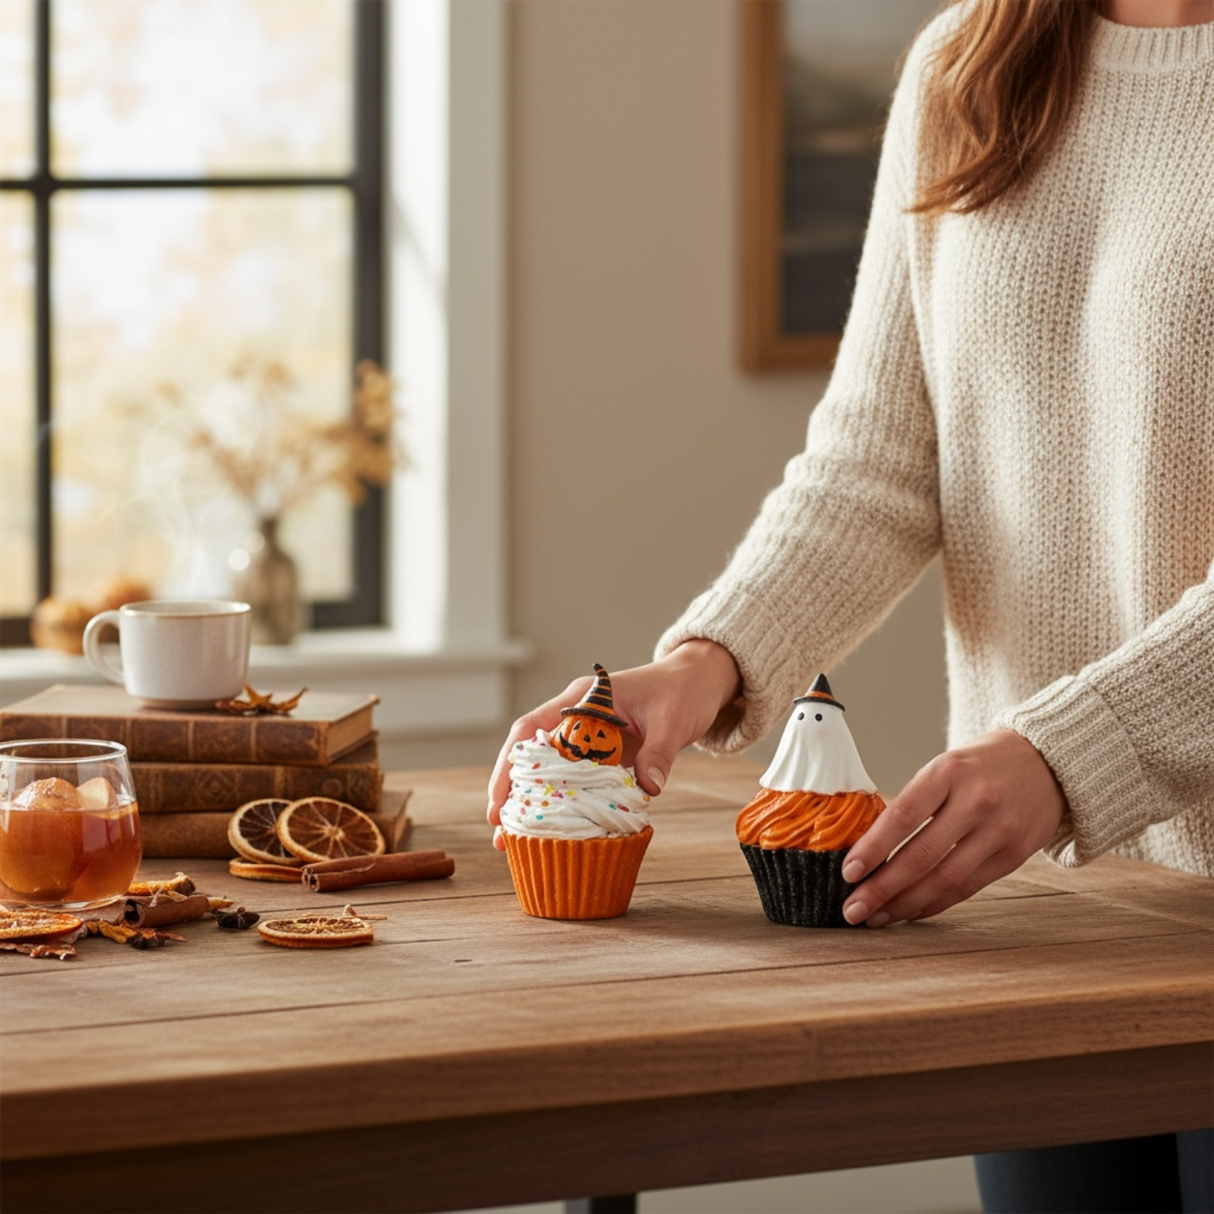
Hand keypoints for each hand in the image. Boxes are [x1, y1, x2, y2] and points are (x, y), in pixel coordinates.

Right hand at [486, 640, 741, 848]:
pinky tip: (560, 830)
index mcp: (583, 700)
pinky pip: (579, 781)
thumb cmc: (682, 690)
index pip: (532, 729)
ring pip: (552, 771)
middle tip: (500, 830)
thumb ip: (659, 753)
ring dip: (535, 802)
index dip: (511, 762)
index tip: (499, 797)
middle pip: (532, 754)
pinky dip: (568, 803)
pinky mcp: (606, 755)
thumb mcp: (671, 721)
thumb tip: (648, 788)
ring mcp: (591, 738)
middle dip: (512, 791)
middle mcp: (578, 718)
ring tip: (518, 840)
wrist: (699, 680)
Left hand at [840, 730, 1066, 926]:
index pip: (903, 815)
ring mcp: (1000, 831)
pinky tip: (909, 912)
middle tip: (852, 909)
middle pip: (922, 855)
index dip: (873, 848)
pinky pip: (967, 888)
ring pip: (945, 879)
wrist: (1045, 763)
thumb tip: (868, 850)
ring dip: (905, 905)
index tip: (848, 872)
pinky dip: (935, 904)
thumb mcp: (944, 768)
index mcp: (949, 772)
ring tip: (876, 917)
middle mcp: (976, 801)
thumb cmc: (979, 767)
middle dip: (882, 888)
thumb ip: (913, 803)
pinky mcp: (1015, 856)